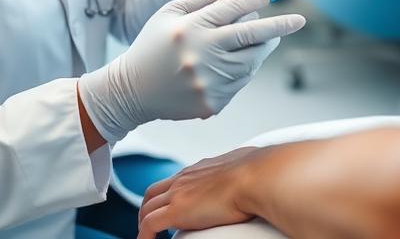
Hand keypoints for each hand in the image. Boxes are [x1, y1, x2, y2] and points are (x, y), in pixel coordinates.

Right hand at [78, 0, 305, 141]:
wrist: (131, 91)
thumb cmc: (152, 45)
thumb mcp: (169, 13)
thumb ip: (204, 0)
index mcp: (190, 29)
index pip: (232, 9)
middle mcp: (201, 55)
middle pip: (251, 36)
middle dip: (279, 26)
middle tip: (299, 20)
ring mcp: (208, 82)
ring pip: (251, 61)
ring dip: (262, 48)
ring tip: (265, 39)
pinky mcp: (212, 103)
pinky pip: (240, 82)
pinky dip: (244, 69)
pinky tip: (235, 62)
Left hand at [138, 147, 266, 238]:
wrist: (256, 176)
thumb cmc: (256, 173)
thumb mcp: (242, 167)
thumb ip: (238, 171)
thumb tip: (250, 171)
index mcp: (198, 169)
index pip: (173, 180)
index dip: (165, 195)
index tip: (167, 205)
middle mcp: (184, 178)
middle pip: (152, 193)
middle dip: (147, 208)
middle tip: (147, 222)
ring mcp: (178, 193)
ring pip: (147, 208)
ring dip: (143, 222)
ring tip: (146, 236)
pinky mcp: (177, 211)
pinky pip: (149, 225)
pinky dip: (144, 235)